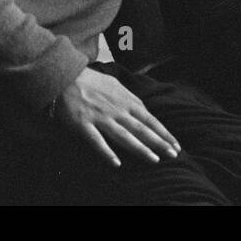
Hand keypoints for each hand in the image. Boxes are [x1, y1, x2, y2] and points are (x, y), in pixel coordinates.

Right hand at [53, 68, 180, 166]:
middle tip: (173, 155)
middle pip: (142, 129)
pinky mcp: (84, 124)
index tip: (175, 145)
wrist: (65, 75)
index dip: (164, 133)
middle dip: (159, 142)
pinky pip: (97, 141)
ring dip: (140, 148)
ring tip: (154, 160)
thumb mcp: (116, 85)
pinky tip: (116, 164)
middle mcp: (117, 110)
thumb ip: (130, 99)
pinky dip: (107, 152)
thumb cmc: (91, 81)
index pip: (150, 119)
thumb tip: (144, 110)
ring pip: (124, 136)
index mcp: (126, 100)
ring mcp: (101, 117)